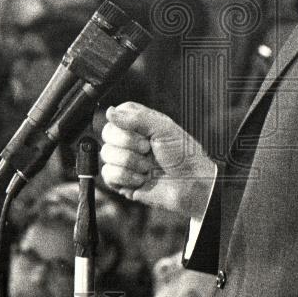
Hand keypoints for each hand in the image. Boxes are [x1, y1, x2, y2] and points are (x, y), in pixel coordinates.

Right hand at [99, 102, 216, 218]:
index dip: (125, 124)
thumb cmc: (183, 154)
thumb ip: (135, 118)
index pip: (116, 115)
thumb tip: (109, 111)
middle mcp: (129, 140)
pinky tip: (141, 180)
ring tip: (148, 168)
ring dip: (130, 162)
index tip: (144, 132)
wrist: (191, 185)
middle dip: (128, 143)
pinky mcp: (121, 180)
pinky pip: (108, 174)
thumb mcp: (163, 128)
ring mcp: (124, 160)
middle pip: (107, 133)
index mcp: (140, 124)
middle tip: (148, 149)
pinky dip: (126, 177)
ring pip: (106, 154)